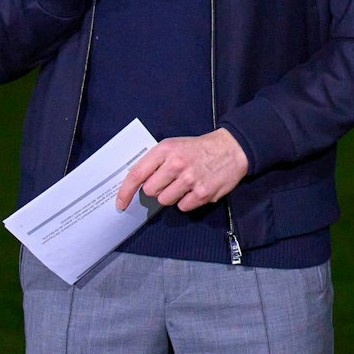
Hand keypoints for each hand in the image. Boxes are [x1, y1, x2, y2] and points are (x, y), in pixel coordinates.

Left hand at [115, 128, 248, 212]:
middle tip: (170, 181)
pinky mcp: (202, 193)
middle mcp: (176, 164)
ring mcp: (189, 180)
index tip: (121, 203)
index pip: (137, 174)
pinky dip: (187, 201)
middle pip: (150, 191)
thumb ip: (156, 162)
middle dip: (157, 189)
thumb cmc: (198, 148)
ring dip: (172, 196)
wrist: (232, 148)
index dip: (125, 192)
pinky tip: (196, 189)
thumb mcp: (174, 146)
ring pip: (165, 201)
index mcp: (165, 150)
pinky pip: (182, 207)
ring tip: (185, 184)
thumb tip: (137, 184)